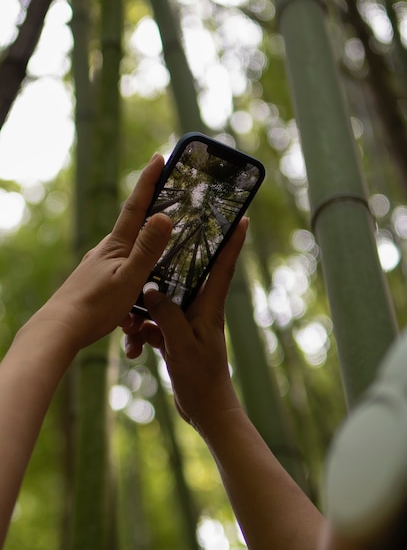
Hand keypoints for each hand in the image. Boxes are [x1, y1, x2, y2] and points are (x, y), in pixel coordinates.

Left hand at [27, 153, 171, 350]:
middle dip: (150, 216)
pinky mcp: (96, 284)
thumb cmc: (95, 306)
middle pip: (134, 228)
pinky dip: (132, 290)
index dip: (148, 181)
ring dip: (144, 265)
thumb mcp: (129, 277)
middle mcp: (106, 251)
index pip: (136, 206)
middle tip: (167, 203)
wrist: (59, 330)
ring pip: (129, 259)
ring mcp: (99, 267)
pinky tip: (133, 313)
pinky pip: (121, 281)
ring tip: (155, 277)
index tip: (158, 157)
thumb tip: (164, 216)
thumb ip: (147, 249)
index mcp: (116, 245)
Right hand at [122, 218, 248, 431]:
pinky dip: (144, 329)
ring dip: (148, 305)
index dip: (234, 242)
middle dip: (181, 258)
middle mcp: (201, 311)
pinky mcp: (176, 337)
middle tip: (171, 236)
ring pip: (166, 301)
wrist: (206, 410)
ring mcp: (187, 324)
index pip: (224, 267)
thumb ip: (167, 316)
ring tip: (131, 316)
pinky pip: (156, 323)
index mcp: (210, 308)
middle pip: (191, 275)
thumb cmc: (202, 379)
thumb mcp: (181, 346)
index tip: (243, 218)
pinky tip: (133, 343)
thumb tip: (150, 289)